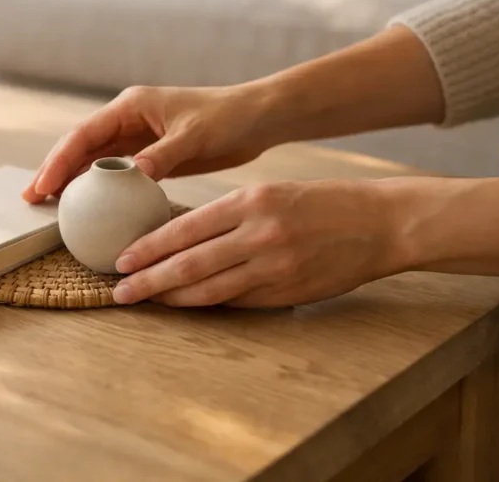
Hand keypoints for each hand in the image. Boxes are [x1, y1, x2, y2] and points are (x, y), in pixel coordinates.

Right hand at [23, 84, 273, 202]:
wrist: (256, 119)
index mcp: (131, 106)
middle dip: (53, 170)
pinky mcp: (148, 155)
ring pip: (93, 160)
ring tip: (47, 206)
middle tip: (31, 198)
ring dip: (70, 180)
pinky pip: (114, 173)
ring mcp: (136, 138)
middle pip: (80, 146)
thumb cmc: (227, 118)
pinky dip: (97, 188)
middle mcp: (127, 120)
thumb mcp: (194, 135)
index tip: (44, 184)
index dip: (60, 159)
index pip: (85, 133)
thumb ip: (162, 154)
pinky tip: (87, 209)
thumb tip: (131, 174)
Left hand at [111, 180, 402, 307]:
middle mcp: (259, 234)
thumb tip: (178, 237)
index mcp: (251, 201)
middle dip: (149, 280)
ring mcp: (275, 268)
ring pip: (210, 289)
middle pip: (190, 263)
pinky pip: (237, 302)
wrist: (379, 223)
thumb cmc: (319, 203)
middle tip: (119, 290)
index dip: (149, 248)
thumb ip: (228, 215)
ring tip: (146, 301)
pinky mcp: (288, 293)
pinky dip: (208, 304)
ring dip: (173, 298)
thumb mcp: (270, 193)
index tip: (121, 259)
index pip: (186, 229)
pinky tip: (187, 306)